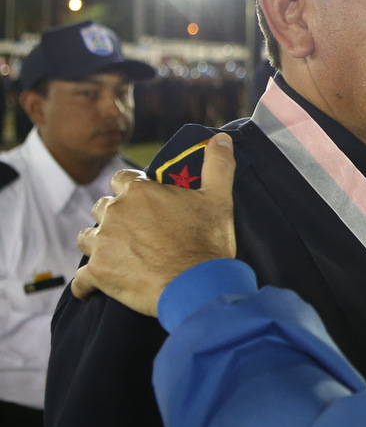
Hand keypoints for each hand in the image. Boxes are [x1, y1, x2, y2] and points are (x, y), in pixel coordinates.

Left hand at [73, 134, 237, 315]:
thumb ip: (218, 165)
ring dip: (98, 244)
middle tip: (136, 232)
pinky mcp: (98, 273)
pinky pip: (81, 280)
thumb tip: (222, 138)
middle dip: (114, 217)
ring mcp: (103, 243)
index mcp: (140, 191)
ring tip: (117, 256)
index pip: (122, 179)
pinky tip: (95, 289)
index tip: (145, 203)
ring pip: (87, 238)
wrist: (198, 286)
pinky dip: (88, 284)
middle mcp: (115, 212)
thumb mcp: (219, 199)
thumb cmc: (208, 242)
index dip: (132, 190)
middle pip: (102, 207)